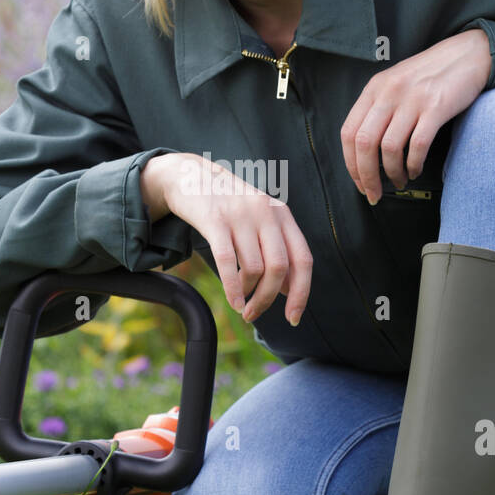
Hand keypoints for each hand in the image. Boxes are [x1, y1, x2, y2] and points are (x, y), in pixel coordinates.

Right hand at [160, 153, 312, 326]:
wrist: (191, 176)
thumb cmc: (228, 206)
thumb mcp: (259, 221)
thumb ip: (277, 251)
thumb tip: (289, 290)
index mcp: (282, 215)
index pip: (303, 260)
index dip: (301, 293)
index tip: (293, 318)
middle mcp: (266, 213)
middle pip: (279, 268)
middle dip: (268, 299)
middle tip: (255, 314)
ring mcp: (241, 215)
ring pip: (255, 268)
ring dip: (249, 295)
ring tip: (241, 303)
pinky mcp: (215, 220)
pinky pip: (228, 262)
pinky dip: (233, 288)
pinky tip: (233, 301)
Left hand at [340, 29, 491, 201]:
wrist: (468, 54)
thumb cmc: (431, 75)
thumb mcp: (395, 84)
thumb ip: (378, 109)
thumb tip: (364, 152)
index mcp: (374, 89)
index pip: (349, 133)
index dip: (351, 164)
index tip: (360, 183)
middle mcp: (388, 93)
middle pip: (364, 144)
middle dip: (366, 176)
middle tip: (375, 194)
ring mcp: (412, 99)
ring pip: (389, 148)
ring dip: (393, 173)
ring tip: (400, 181)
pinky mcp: (436, 107)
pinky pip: (417, 145)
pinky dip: (414, 164)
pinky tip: (415, 170)